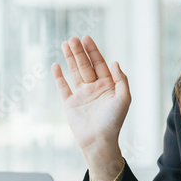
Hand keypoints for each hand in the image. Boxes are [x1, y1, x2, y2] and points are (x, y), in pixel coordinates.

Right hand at [51, 36, 130, 151]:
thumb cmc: (114, 122)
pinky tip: (56, 65)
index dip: (93, 51)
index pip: (99, 64)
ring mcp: (82, 95)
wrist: (98, 141)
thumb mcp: (124, 99)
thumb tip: (115, 62)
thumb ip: (121, 80)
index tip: (86, 38)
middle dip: (79, 51)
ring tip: (65, 44)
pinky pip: (63, 87)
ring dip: (70, 59)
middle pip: (85, 65)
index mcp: (107, 85)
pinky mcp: (70, 103)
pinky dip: (59, 77)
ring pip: (75, 72)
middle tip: (73, 39)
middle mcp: (94, 88)